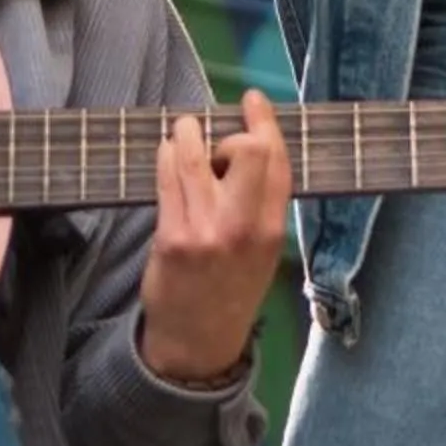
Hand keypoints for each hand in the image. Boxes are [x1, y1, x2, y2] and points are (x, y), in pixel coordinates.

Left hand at [138, 88, 292, 384]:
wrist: (197, 345)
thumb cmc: (230, 292)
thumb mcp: (263, 253)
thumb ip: (261, 205)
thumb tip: (245, 146)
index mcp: (273, 231)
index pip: (278, 162)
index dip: (265, 123)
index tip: (253, 101)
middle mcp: (244, 229)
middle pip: (247, 150)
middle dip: (231, 133)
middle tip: (216, 144)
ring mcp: (206, 232)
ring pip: (195, 155)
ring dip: (188, 133)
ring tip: (185, 135)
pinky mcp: (171, 237)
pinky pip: (167, 175)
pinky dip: (167, 154)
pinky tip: (168, 156)